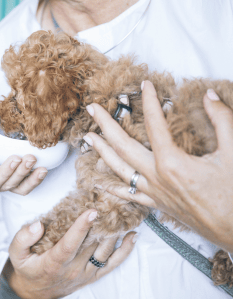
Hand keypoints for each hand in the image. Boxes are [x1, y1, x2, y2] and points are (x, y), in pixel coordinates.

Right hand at [4, 210, 136, 298]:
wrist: (36, 292)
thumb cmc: (28, 268)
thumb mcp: (16, 253)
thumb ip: (23, 238)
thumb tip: (37, 225)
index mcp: (54, 261)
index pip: (70, 244)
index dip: (82, 227)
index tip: (92, 212)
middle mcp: (73, 268)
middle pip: (91, 243)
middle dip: (102, 222)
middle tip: (110, 202)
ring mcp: (85, 272)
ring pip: (104, 251)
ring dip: (114, 232)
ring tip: (121, 212)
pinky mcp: (93, 275)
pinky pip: (112, 263)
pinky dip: (124, 250)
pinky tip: (131, 236)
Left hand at [83, 81, 232, 251]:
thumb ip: (222, 120)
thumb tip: (208, 95)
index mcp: (172, 162)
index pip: (154, 123)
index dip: (148, 101)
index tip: (144, 85)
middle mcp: (155, 177)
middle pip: (123, 146)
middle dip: (105, 125)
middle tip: (92, 109)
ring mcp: (153, 192)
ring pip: (119, 169)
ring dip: (101, 151)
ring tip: (88, 138)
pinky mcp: (156, 204)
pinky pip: (128, 196)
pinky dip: (111, 188)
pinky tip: (98, 183)